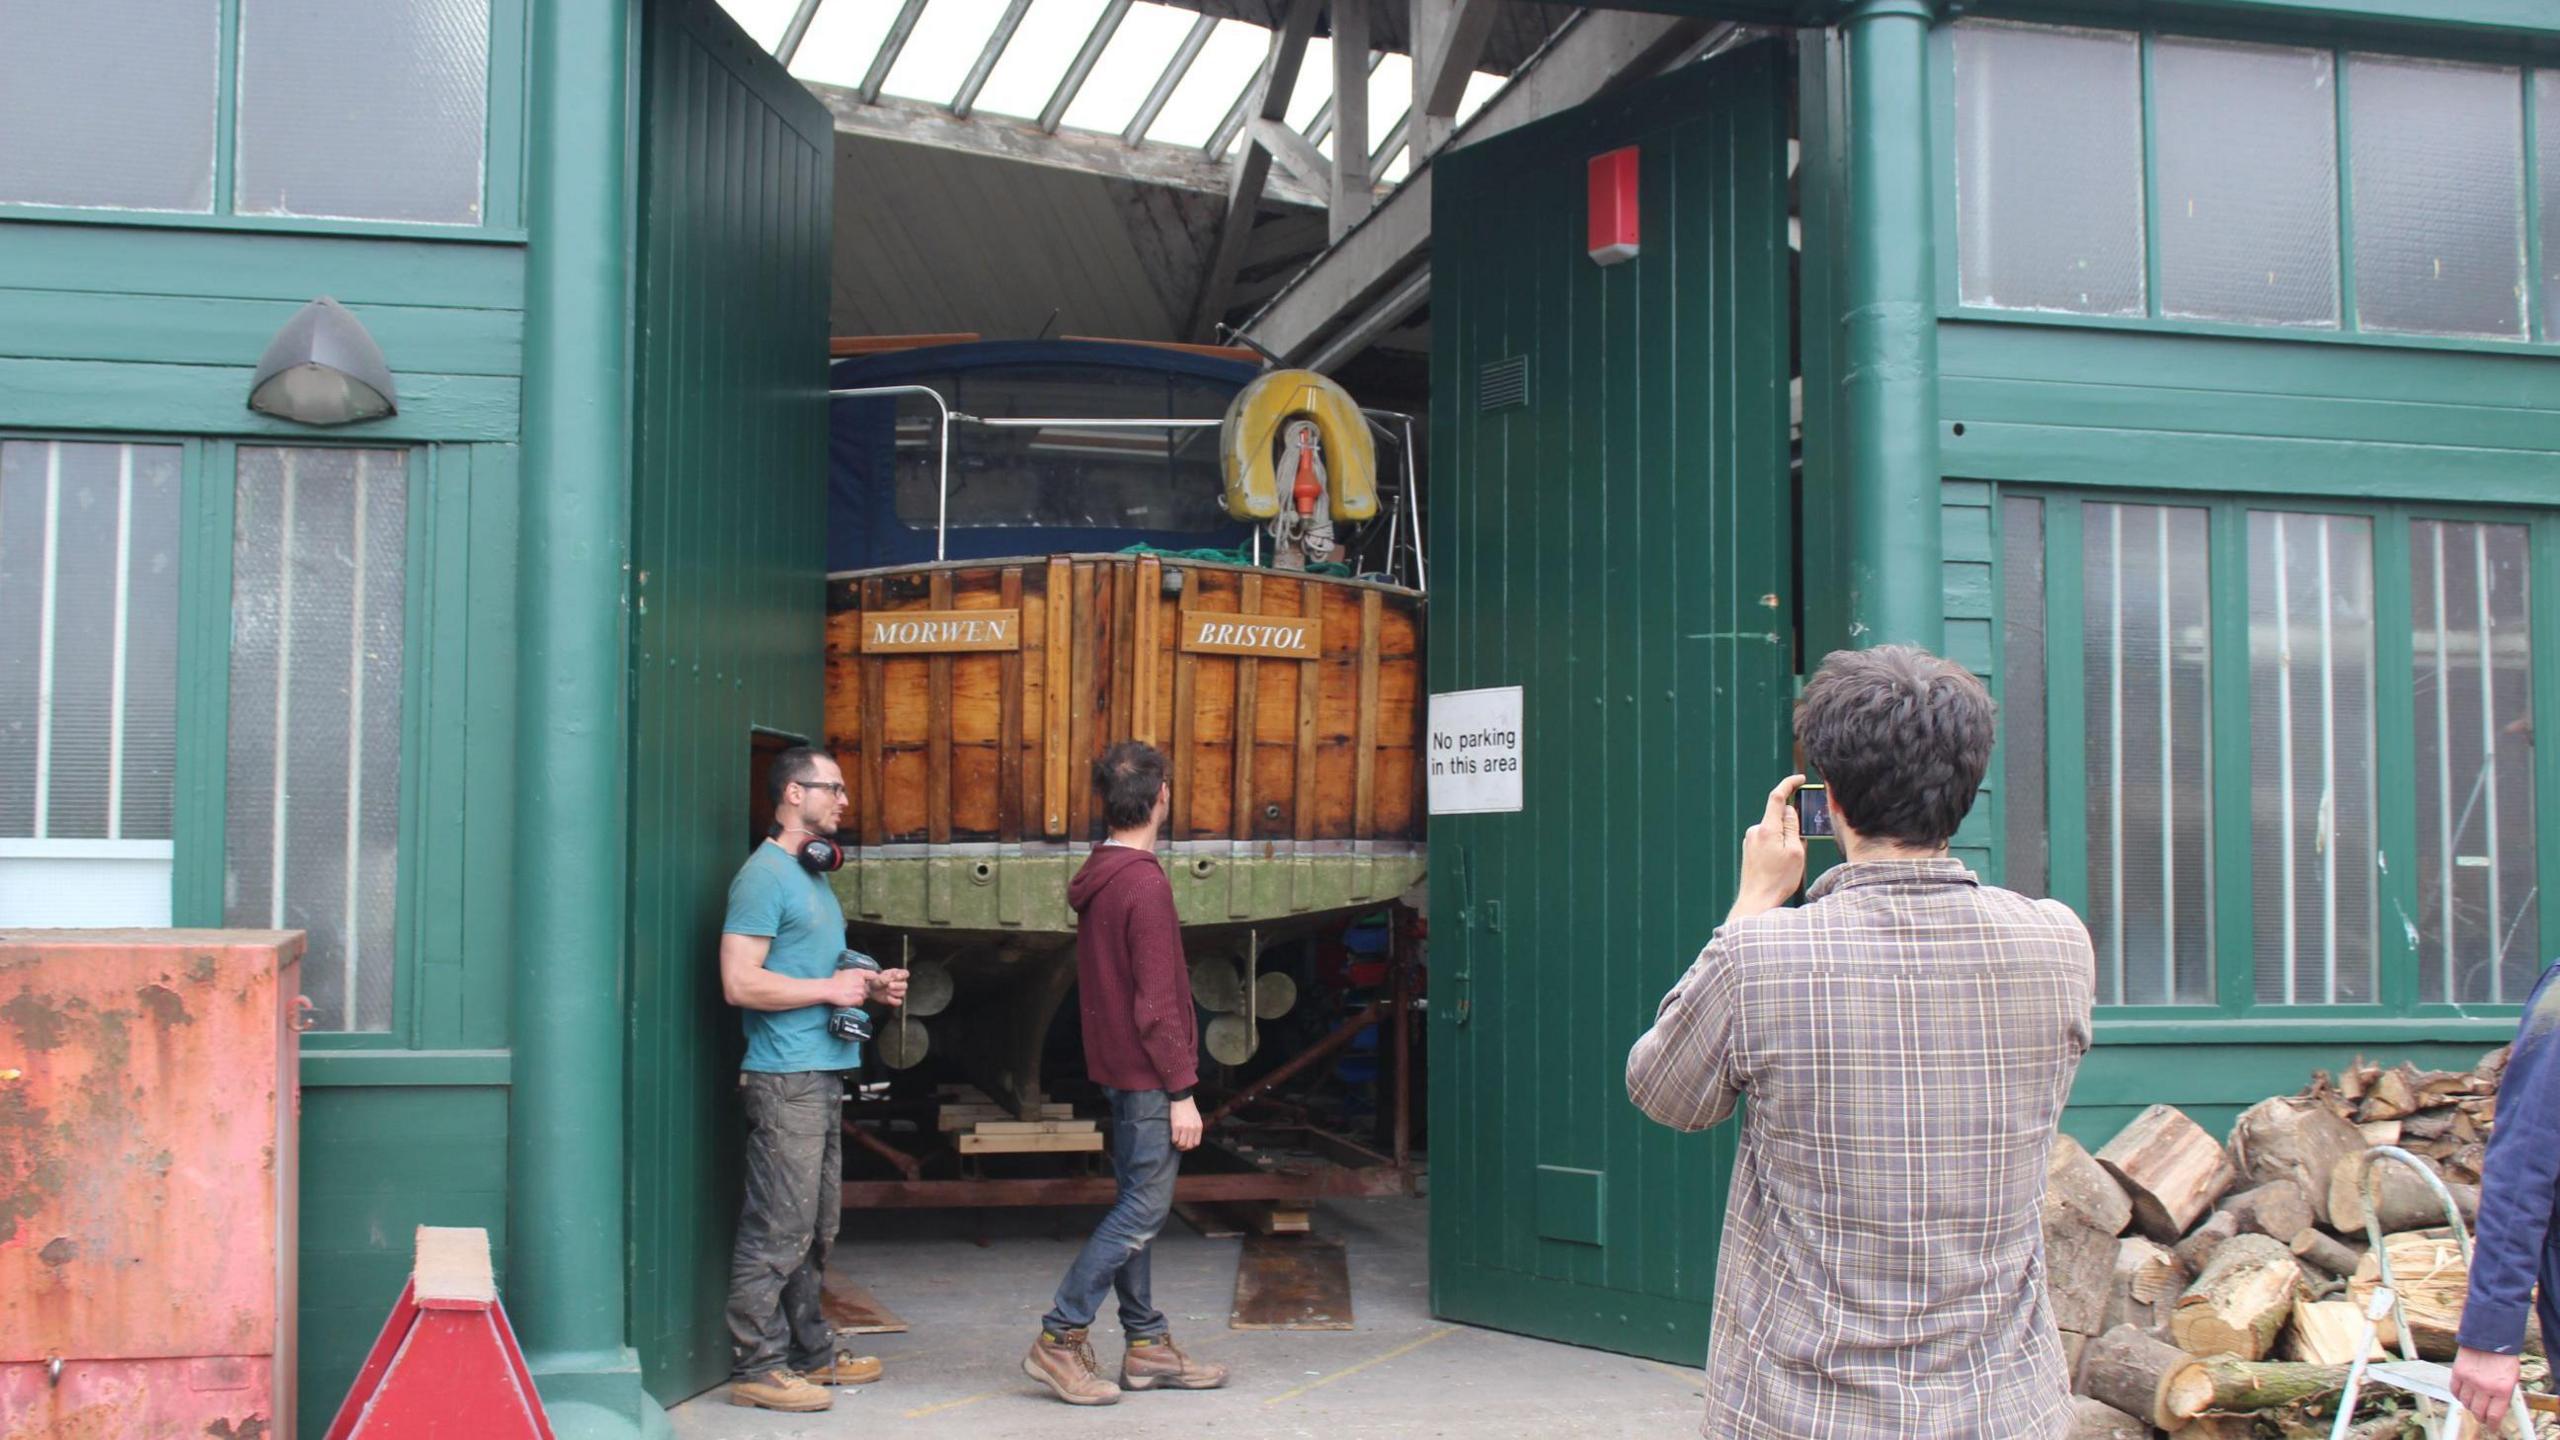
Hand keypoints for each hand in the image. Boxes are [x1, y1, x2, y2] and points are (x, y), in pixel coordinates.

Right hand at [821, 969, 870, 1007]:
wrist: (828, 989)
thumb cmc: (833, 980)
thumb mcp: (844, 971)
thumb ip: (852, 973)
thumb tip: (853, 974)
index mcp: (859, 972)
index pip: (873, 975)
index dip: (872, 979)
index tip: (869, 981)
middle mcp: (862, 981)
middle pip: (868, 987)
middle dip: (864, 989)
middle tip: (855, 990)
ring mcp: (861, 990)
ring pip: (865, 995)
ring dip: (860, 996)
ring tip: (850, 996)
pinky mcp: (858, 999)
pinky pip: (861, 1002)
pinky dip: (857, 1002)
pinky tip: (850, 1000)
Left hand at [875, 968, 909, 1006]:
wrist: (872, 989)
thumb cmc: (877, 981)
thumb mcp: (878, 978)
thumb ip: (884, 978)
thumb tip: (890, 979)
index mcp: (897, 974)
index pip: (905, 973)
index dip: (903, 975)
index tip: (897, 976)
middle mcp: (900, 983)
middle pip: (905, 985)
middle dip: (898, 985)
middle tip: (889, 985)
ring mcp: (898, 991)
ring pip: (902, 993)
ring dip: (894, 992)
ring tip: (886, 990)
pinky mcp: (895, 999)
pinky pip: (899, 1002)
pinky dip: (893, 1000)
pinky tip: (887, 997)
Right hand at [1169, 1097, 1202, 1151]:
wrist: (1182, 1099)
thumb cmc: (1189, 1109)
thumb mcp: (1197, 1119)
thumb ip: (1195, 1129)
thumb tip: (1191, 1139)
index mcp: (1198, 1127)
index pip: (1196, 1143)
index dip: (1190, 1146)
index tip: (1186, 1144)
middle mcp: (1192, 1129)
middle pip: (1189, 1146)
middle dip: (1183, 1148)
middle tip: (1179, 1145)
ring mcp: (1184, 1128)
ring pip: (1181, 1144)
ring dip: (1177, 1145)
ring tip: (1175, 1142)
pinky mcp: (1176, 1126)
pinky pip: (1175, 1139)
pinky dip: (1173, 1141)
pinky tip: (1172, 1137)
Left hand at [1729, 775, 1807, 922]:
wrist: (1756, 900)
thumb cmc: (1778, 880)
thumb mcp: (1795, 852)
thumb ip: (1793, 827)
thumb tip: (1789, 810)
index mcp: (1767, 829)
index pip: (1777, 797)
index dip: (1789, 784)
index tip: (1800, 779)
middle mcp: (1755, 830)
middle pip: (1778, 816)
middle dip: (1793, 826)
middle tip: (1798, 850)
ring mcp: (1751, 839)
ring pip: (1775, 830)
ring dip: (1786, 840)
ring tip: (1787, 864)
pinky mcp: (1750, 848)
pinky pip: (1769, 840)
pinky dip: (1779, 847)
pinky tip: (1780, 866)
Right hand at [2452, 1345, 2522, 1431]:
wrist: (2490, 1337)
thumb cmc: (2503, 1358)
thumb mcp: (2511, 1379)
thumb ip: (2503, 1395)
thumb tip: (2496, 1409)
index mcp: (2502, 1390)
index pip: (2494, 1415)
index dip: (2492, 1424)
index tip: (2492, 1426)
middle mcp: (2485, 1387)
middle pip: (2478, 1411)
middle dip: (2480, 1416)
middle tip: (2482, 1417)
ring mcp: (2470, 1380)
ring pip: (2465, 1402)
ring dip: (2469, 1405)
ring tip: (2474, 1402)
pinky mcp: (2458, 1372)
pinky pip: (2455, 1390)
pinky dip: (2459, 1395)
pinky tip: (2464, 1393)